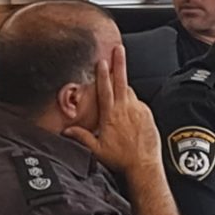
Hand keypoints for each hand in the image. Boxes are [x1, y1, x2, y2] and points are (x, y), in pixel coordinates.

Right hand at [64, 45, 161, 177]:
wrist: (144, 165)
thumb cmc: (121, 158)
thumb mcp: (96, 149)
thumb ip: (81, 137)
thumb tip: (66, 130)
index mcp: (111, 115)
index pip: (105, 89)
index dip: (102, 74)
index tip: (102, 60)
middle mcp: (126, 109)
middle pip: (122, 81)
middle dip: (120, 63)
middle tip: (118, 48)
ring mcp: (139, 111)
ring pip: (130, 92)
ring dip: (124, 85)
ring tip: (118, 80)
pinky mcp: (148, 115)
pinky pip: (139, 103)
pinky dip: (133, 101)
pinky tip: (128, 108)